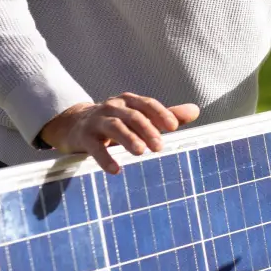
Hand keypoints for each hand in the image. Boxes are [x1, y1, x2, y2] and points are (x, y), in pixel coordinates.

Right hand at [39, 94, 200, 173]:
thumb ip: (164, 115)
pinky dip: (105, 158)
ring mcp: (97, 121)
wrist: (74, 124)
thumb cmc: (115, 121)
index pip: (147, 104)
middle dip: (147, 130)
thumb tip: (195, 110)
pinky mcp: (83, 137)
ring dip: (129, 139)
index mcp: (128, 100)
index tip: (174, 127)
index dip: (161, 113)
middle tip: (159, 147)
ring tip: (141, 152)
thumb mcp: (138, 115)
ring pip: (114, 126)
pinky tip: (115, 170)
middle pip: (132, 115)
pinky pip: (94, 147)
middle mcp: (113, 107)